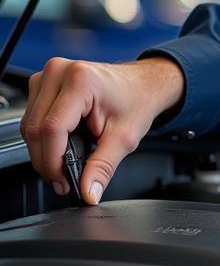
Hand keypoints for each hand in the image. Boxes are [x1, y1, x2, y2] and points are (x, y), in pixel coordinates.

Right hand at [21, 56, 185, 203]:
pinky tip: (59, 147)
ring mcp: (49, 75)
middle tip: (63, 181)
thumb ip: (103, 167)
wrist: (143, 84)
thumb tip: (87, 192)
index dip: (53, 161)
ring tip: (63, 166)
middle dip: (46, 161)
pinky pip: (32, 117)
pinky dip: (42, 138)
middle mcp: (60, 72)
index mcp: (81, 80)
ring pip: (29, 125)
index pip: (52, 128)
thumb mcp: (125, 138)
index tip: (63, 181)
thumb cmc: (138, 101)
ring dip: (42, 151)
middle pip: (36, 128)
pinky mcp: (43, 82)